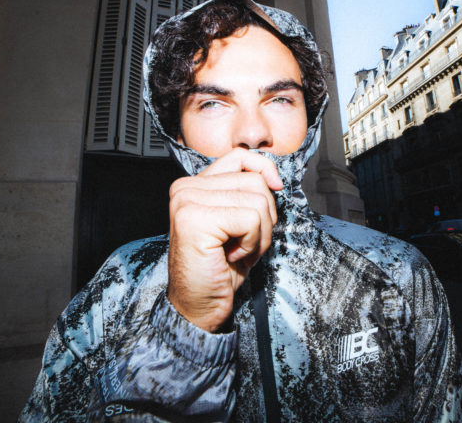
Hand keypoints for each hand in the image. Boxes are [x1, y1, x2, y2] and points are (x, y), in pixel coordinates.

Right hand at [166, 148, 283, 331]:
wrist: (198, 305)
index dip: (264, 168)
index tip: (277, 186)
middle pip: (255, 182)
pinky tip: (232, 256)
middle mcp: (185, 188)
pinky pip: (251, 219)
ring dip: (260, 233)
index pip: (239, 156)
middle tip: (246, 242)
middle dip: (265, 217)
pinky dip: (252, 243)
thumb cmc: (219, 268)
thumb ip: (246, 195)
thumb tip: (273, 179)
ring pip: (257, 200)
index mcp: (194, 185)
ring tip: (239, 250)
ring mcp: (187, 201)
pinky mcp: (194, 219)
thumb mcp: (237, 224)